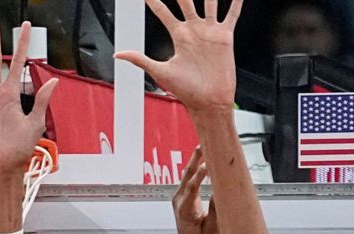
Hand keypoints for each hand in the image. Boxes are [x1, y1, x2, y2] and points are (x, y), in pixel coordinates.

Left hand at [115, 0, 241, 111]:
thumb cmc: (186, 91)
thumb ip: (140, 59)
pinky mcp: (225, 36)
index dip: (153, 0)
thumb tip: (117, 54)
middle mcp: (193, 30)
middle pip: (185, 1)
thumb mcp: (160, 72)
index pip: (162, 11)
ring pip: (209, 3)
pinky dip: (236, 3)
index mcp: (178, 36)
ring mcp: (209, 32)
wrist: (208, 102)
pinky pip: (232, 15)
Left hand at [164, 147, 219, 233]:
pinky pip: (188, 179)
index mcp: (186, 210)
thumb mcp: (212, 229)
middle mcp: (179, 201)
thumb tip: (221, 191)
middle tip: (203, 145)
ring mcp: (178, 197)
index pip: (192, 188)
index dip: (199, 175)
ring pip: (186, 175)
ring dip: (195, 160)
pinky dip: (195, 168)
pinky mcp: (182, 196)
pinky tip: (202, 159)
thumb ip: (216, 210)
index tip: (208, 164)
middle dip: (195, 160)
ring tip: (204, 146)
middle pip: (186, 176)